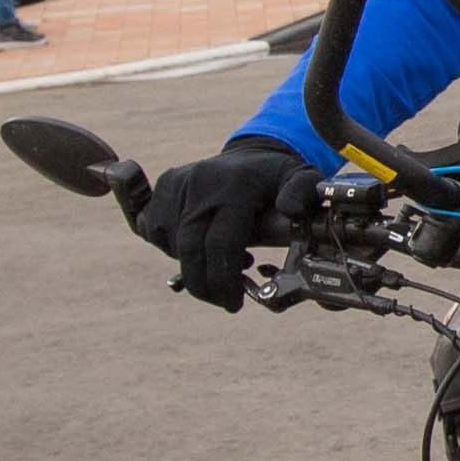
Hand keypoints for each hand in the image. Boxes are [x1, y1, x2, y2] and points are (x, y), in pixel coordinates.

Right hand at [140, 135, 321, 309]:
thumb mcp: (300, 180)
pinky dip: (173, 247)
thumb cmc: (276, 179)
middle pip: (190, 249)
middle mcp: (202, 183)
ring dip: (193, 265)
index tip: (234, 304)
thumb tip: (292, 209)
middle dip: (204, 285)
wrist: (249, 157)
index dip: (224, 281)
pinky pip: (155, 231)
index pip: (221, 243)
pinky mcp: (163, 187)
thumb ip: (304, 193)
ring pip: (172, 244)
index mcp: (237, 186)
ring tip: (222, 262)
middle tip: (225, 301)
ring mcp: (178, 184)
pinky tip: (199, 245)